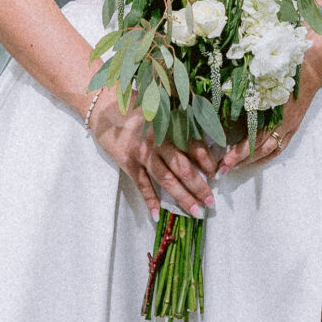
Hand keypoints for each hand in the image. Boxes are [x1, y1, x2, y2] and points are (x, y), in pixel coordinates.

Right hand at [87, 87, 217, 218]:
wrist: (104, 106)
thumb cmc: (137, 107)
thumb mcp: (163, 108)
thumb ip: (181, 123)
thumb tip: (205, 142)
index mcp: (170, 125)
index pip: (195, 147)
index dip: (209, 163)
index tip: (217, 174)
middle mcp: (158, 140)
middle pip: (184, 168)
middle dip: (200, 187)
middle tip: (211, 201)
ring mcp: (142, 153)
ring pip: (166, 180)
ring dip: (183, 197)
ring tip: (196, 211)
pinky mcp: (127, 162)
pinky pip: (142, 184)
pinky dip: (150, 200)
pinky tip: (157, 214)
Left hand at [220, 37, 321, 170]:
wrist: (311, 68)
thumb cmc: (283, 70)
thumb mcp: (260, 82)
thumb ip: (244, 98)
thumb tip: (222, 111)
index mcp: (273, 114)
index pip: (253, 141)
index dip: (237, 153)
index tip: (223, 162)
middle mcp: (282, 124)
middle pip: (260, 150)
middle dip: (240, 162)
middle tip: (222, 170)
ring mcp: (290, 127)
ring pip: (270, 151)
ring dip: (252, 161)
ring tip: (236, 167)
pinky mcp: (294, 126)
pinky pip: (280, 147)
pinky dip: (267, 156)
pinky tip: (256, 159)